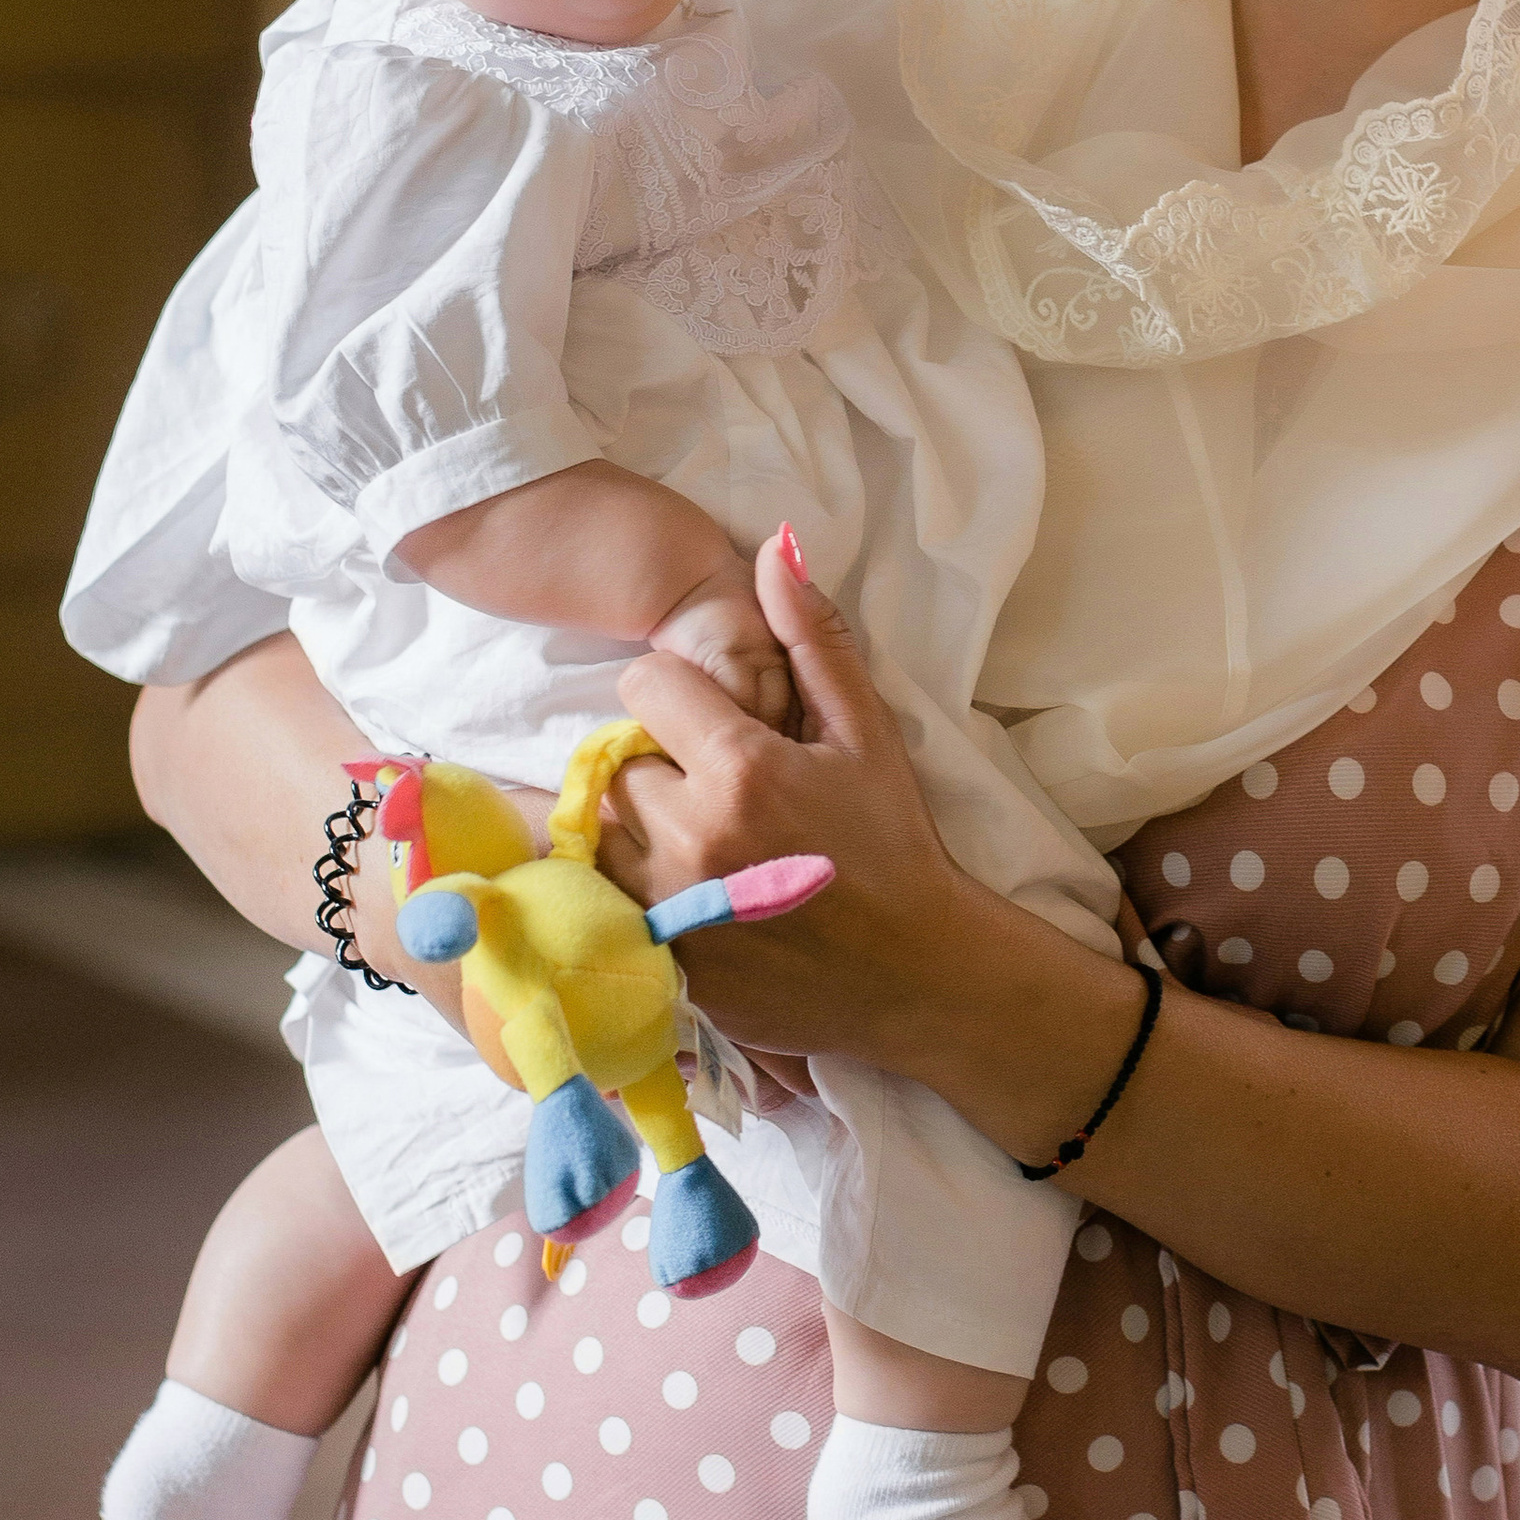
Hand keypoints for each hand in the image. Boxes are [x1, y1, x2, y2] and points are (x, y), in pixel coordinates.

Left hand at [606, 535, 968, 1068]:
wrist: (916, 971)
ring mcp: (671, 907)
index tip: (714, 724)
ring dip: (639, 830)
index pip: (646, 687)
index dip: (678, 696)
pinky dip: (639, 892)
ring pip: (603, 835)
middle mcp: (692, 836)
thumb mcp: (867, 734)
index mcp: (742, 768)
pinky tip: (698, 893)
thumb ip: (813, 640)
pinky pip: (611, 903)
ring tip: (703, 843)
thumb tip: (774, 549)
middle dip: (658, 767)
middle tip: (715, 790)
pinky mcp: (662, 962)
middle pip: (618, 765)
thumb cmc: (893, 843)